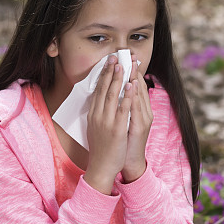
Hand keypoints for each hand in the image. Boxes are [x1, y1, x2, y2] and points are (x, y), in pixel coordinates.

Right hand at [84, 55, 131, 193]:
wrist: (101, 166)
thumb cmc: (101, 148)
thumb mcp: (95, 128)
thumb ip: (98, 114)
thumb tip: (101, 101)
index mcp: (93, 114)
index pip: (97, 90)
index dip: (104, 75)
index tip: (109, 62)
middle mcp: (98, 115)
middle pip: (104, 89)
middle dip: (110, 71)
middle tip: (115, 56)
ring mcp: (107, 121)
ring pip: (112, 95)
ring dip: (118, 78)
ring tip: (123, 64)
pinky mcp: (116, 128)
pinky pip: (123, 108)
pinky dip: (127, 95)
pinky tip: (131, 85)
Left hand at [121, 58, 152, 183]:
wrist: (128, 163)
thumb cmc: (125, 143)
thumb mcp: (125, 122)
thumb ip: (124, 108)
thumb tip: (119, 94)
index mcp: (140, 111)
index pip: (136, 87)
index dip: (132, 72)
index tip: (127, 58)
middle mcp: (144, 113)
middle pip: (139, 88)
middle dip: (134, 70)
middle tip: (130, 55)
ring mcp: (143, 119)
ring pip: (139, 95)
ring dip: (135, 78)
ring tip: (131, 64)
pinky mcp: (139, 127)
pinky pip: (136, 108)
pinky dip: (134, 95)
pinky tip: (132, 85)